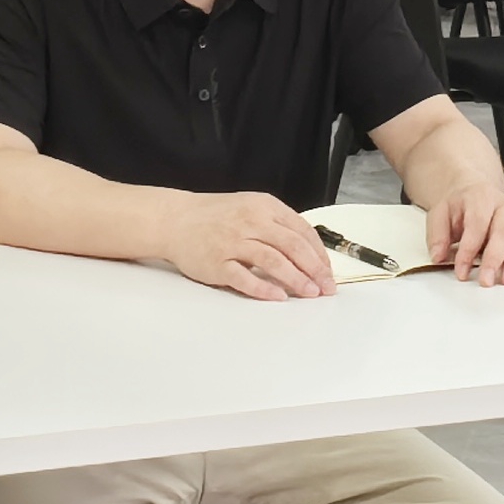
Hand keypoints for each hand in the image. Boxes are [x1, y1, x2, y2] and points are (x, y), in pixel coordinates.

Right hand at [165, 190, 335, 298]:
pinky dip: (264, 289)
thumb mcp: (251, 207)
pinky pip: (245, 278)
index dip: (319, 253)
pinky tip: (278, 297)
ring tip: (310, 293)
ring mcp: (233, 242)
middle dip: (315, 269)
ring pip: (273, 261)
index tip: (328, 271)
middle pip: (292, 246)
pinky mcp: (217, 263)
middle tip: (326, 287)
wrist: (176, 219)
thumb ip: (277, 225)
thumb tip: (309, 253)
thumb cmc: (216, 216)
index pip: (302, 230)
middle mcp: (251, 222)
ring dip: (296, 280)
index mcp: (264, 207)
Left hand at [426, 185, 503, 285]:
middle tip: (486, 280)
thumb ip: (437, 234)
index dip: (469, 249)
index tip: (460, 270)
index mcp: (481, 198)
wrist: (475, 192)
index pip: (477, 224)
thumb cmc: (460, 206)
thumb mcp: (440, 212)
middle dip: (495, 259)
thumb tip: (438, 256)